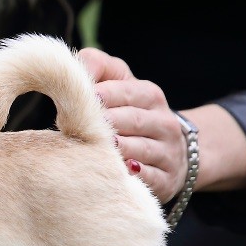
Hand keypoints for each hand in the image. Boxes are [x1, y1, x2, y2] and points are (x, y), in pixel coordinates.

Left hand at [78, 48, 187, 201]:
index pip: (125, 91)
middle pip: (131, 120)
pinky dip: (133, 175)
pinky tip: (116, 172)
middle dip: (103, 124)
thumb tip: (73, 69)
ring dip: (115, 150)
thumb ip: (97, 66)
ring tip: (92, 149)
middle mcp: (163, 122)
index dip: (101, 96)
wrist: (172, 149)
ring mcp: (168, 151)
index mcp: (149, 95)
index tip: (78, 101)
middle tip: (77, 127)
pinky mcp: (167, 179)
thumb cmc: (129, 112)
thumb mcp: (119, 83)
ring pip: (140, 149)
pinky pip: (150, 177)